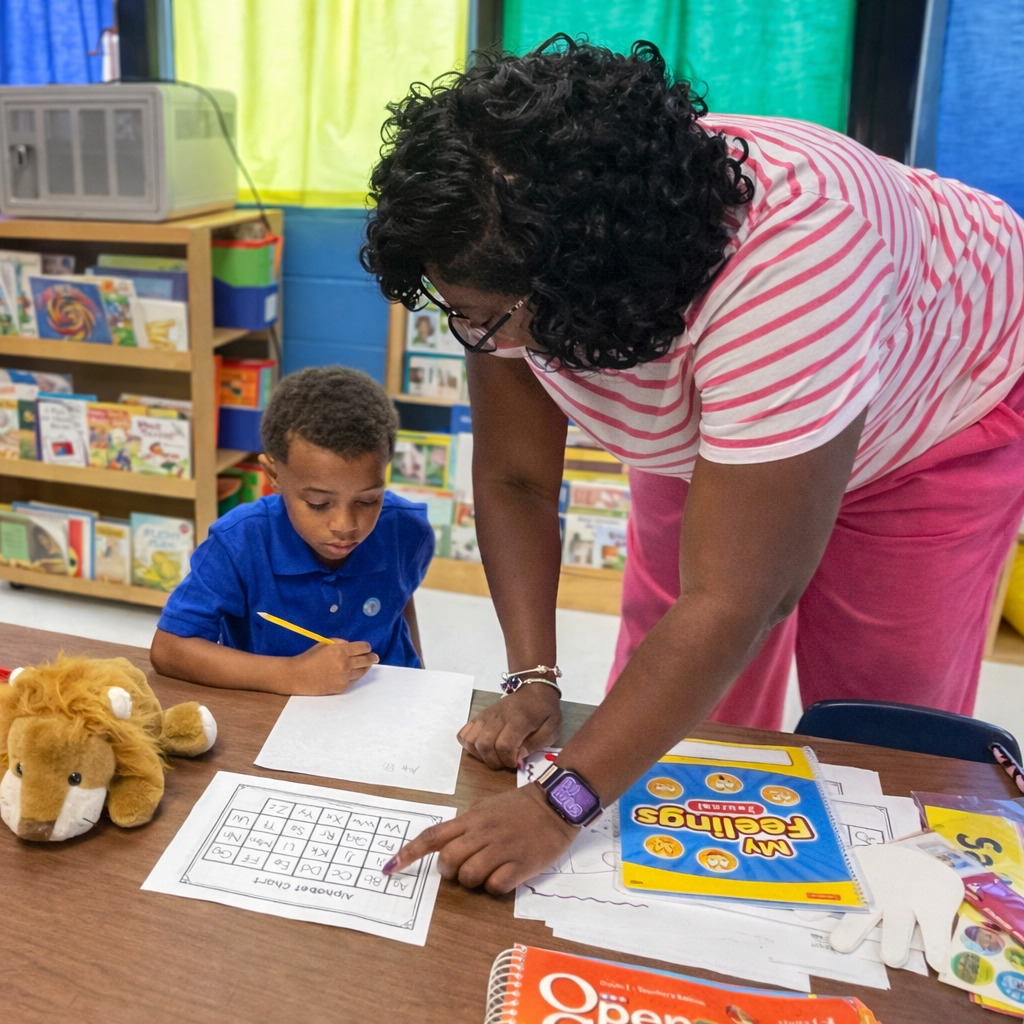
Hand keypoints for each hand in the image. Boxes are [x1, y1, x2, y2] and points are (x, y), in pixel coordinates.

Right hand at [283, 640, 378, 694]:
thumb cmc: (309, 658)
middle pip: (366, 660)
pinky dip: (355, 676)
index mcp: (341, 651)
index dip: (366, 647)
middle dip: (372, 657)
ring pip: (362, 672)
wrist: (298, 676)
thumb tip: (351, 646)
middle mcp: (345, 664)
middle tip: (375, 657)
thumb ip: (339, 643)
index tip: (367, 647)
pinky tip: (354, 673)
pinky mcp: (341, 687)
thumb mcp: (324, 644)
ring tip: (367, 664)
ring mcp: (344, 677)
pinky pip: (353, 680)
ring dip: (365, 667)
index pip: (362, 648)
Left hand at [383, 783, 577, 893]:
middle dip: (448, 872)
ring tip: (486, 872)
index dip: (409, 853)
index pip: (433, 836)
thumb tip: (447, 845)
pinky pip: (496, 886)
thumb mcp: (487, 808)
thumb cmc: (520, 807)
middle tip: (459, 870)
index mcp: (472, 819)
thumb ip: (466, 826)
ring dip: (472, 881)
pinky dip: (494, 887)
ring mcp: (502, 849)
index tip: (390, 867)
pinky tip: (504, 876)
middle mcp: (482, 833)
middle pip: (449, 861)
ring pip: (470, 876)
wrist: (556, 804)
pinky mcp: (521, 864)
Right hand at [458, 684, 561, 768]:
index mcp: (519, 718)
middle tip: (506, 761)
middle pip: (484, 744)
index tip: (517, 762)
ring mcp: (486, 715)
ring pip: (471, 740)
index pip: (504, 744)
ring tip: (494, 756)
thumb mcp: (551, 729)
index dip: (509, 760)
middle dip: (494, 761)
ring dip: (481, 755)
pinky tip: (482, 748)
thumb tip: (517, 760)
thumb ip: (536, 745)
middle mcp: (498, 716)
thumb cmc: (544, 711)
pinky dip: (469, 745)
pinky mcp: (479, 716)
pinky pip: (464, 733)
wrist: (534, 688)